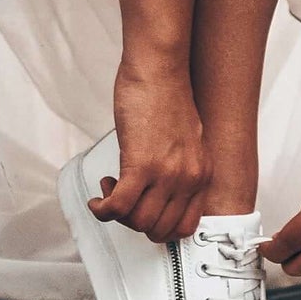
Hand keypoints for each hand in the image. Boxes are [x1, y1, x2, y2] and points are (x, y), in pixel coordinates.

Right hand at [86, 60, 210, 243]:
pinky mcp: (141, 165)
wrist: (158, 70)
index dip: (158, 227)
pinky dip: (102, 209)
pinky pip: (118, 207)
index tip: (143, 215)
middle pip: (158, 229)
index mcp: (202, 174)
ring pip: (137, 221)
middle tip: (123, 200)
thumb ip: (179, 170)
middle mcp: (189, 178)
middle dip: (134, 222)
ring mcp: (166, 174)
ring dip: (117, 213)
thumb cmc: (167, 97)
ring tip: (111, 190)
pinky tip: (98, 199)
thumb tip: (159, 194)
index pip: (185, 226)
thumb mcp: (187, 142)